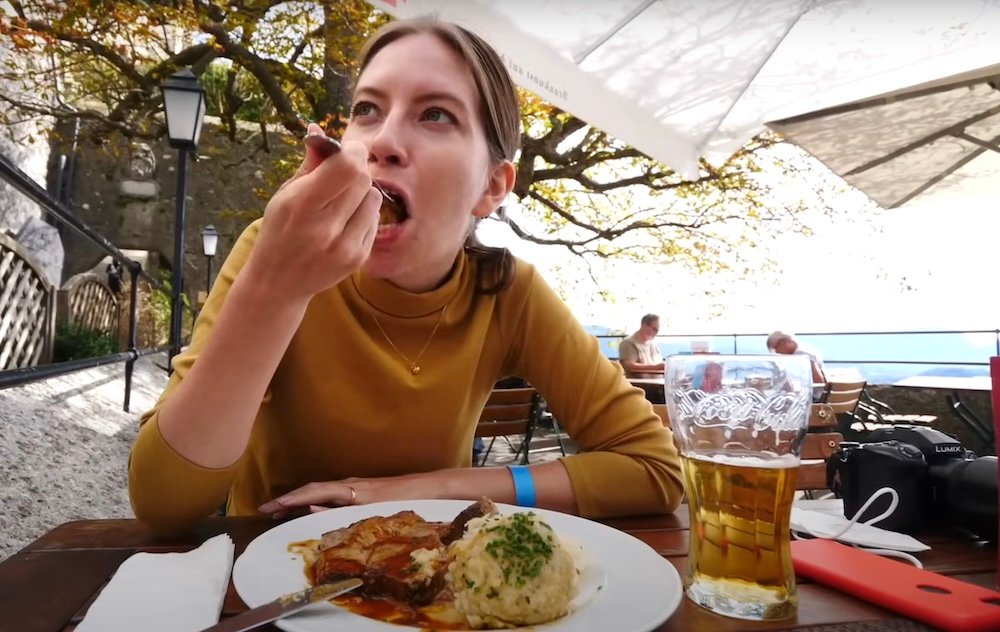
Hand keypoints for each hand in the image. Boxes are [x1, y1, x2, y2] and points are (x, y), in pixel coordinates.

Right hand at [243, 122, 381, 301]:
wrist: (278, 283)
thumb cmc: (280, 231)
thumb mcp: (286, 195)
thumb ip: (310, 164)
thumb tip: (319, 128)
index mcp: (303, 206)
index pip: (347, 166)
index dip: (352, 151)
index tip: (347, 150)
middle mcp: (326, 228)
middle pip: (364, 179)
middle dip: (357, 169)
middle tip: (344, 173)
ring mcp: (345, 246)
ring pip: (375, 198)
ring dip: (363, 192)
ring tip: (342, 200)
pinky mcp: (358, 258)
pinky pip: (374, 220)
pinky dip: (364, 213)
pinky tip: (345, 221)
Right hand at [257, 474, 434, 517]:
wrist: (429, 488)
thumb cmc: (404, 499)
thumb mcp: (370, 509)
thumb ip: (339, 510)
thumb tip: (308, 507)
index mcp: (351, 489)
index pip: (312, 492)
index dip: (289, 500)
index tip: (268, 508)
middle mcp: (351, 485)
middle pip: (313, 490)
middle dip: (289, 500)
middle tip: (266, 511)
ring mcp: (357, 486)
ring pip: (322, 492)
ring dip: (301, 500)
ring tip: (281, 511)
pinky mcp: (364, 490)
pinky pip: (332, 494)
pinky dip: (316, 500)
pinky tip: (312, 508)